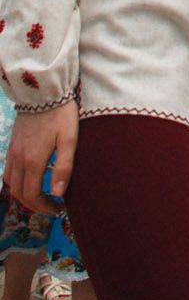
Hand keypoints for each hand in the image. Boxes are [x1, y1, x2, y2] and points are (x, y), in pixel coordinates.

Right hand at [5, 99, 76, 213]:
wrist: (43, 91)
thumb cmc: (61, 114)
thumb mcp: (69, 140)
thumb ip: (63, 168)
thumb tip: (58, 194)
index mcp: (33, 161)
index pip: (32, 195)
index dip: (43, 207)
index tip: (58, 208)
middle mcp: (19, 159)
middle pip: (18, 193)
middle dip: (34, 204)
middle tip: (50, 206)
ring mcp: (13, 151)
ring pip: (10, 183)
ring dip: (23, 194)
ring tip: (40, 195)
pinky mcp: (12, 144)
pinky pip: (8, 170)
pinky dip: (16, 181)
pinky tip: (29, 178)